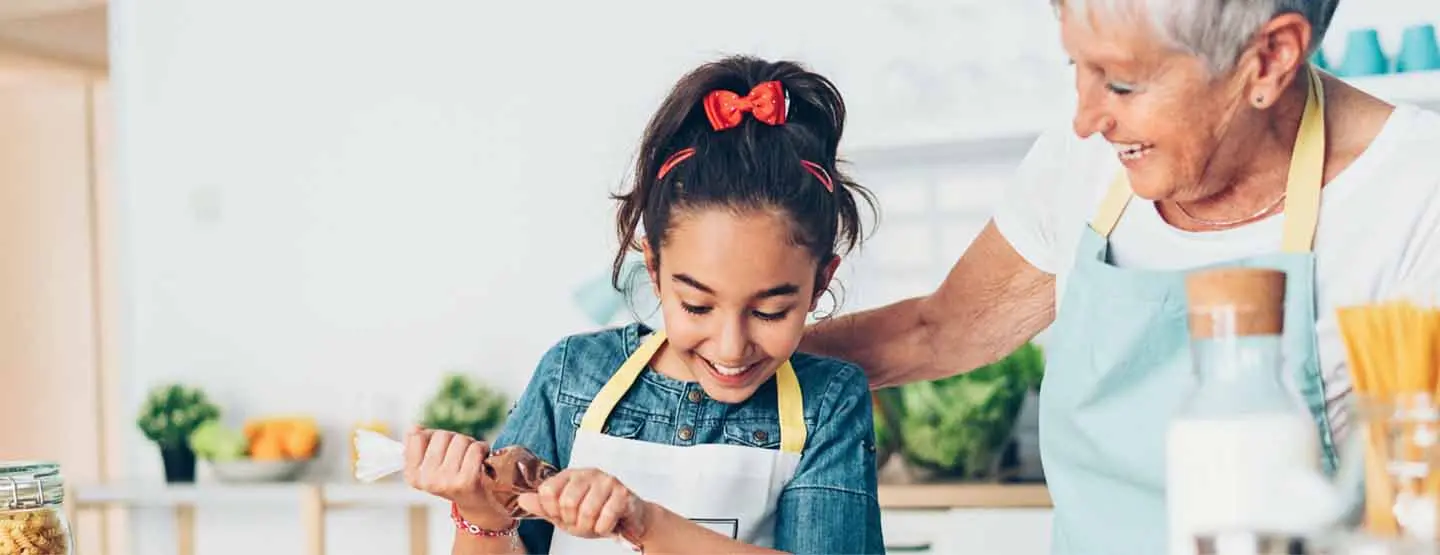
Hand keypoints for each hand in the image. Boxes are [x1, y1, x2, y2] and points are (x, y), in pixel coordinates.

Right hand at [402, 426, 511, 527]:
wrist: (475, 502)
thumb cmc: (451, 477)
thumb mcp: (429, 464)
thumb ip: (418, 445)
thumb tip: (413, 428)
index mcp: (413, 475)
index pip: (417, 437)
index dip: (432, 435)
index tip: (440, 446)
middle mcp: (427, 480)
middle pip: (441, 435)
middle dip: (453, 439)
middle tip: (458, 453)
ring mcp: (446, 481)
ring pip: (460, 440)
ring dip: (468, 443)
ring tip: (469, 457)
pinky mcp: (467, 480)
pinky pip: (475, 448)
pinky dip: (482, 448)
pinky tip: (481, 458)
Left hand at [516, 468, 648, 540]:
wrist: (628, 520)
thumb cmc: (595, 514)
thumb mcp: (564, 514)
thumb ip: (544, 507)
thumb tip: (521, 500)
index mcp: (570, 475)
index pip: (547, 491)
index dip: (552, 511)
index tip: (562, 516)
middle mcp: (587, 473)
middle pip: (566, 503)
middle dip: (573, 522)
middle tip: (582, 523)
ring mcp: (606, 481)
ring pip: (586, 512)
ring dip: (590, 527)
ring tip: (596, 524)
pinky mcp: (623, 493)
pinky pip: (605, 517)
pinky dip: (604, 528)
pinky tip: (608, 524)